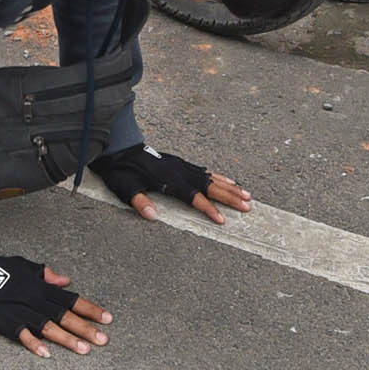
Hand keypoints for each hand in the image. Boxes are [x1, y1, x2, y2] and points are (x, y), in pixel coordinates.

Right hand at [0, 256, 111, 354]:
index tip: (107, 318)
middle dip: (86, 327)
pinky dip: (34, 343)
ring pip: (49, 326)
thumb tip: (66, 281)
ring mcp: (20, 311)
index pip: (71, 298)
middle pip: (65, 315)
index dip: (90, 308)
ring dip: (67, 338)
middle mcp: (34, 298)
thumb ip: (46, 274)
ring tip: (84, 350)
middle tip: (103, 340)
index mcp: (40, 286)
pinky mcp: (5, 321)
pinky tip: (47, 354)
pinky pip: (22, 334)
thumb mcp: (23, 265)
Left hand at [89, 145, 253, 224]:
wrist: (120, 149)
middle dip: (230, 197)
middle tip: (248, 207)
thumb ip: (139, 201)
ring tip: (248, 196)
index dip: (209, 209)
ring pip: (212, 178)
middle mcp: (180, 172)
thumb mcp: (125, 188)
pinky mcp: (182, 163)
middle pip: (210, 186)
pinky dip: (220, 177)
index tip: (223, 220)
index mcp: (169, 180)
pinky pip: (206, 171)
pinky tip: (229, 182)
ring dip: (230, 187)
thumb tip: (152, 216)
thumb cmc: (122, 171)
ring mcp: (183, 166)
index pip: (194, 197)